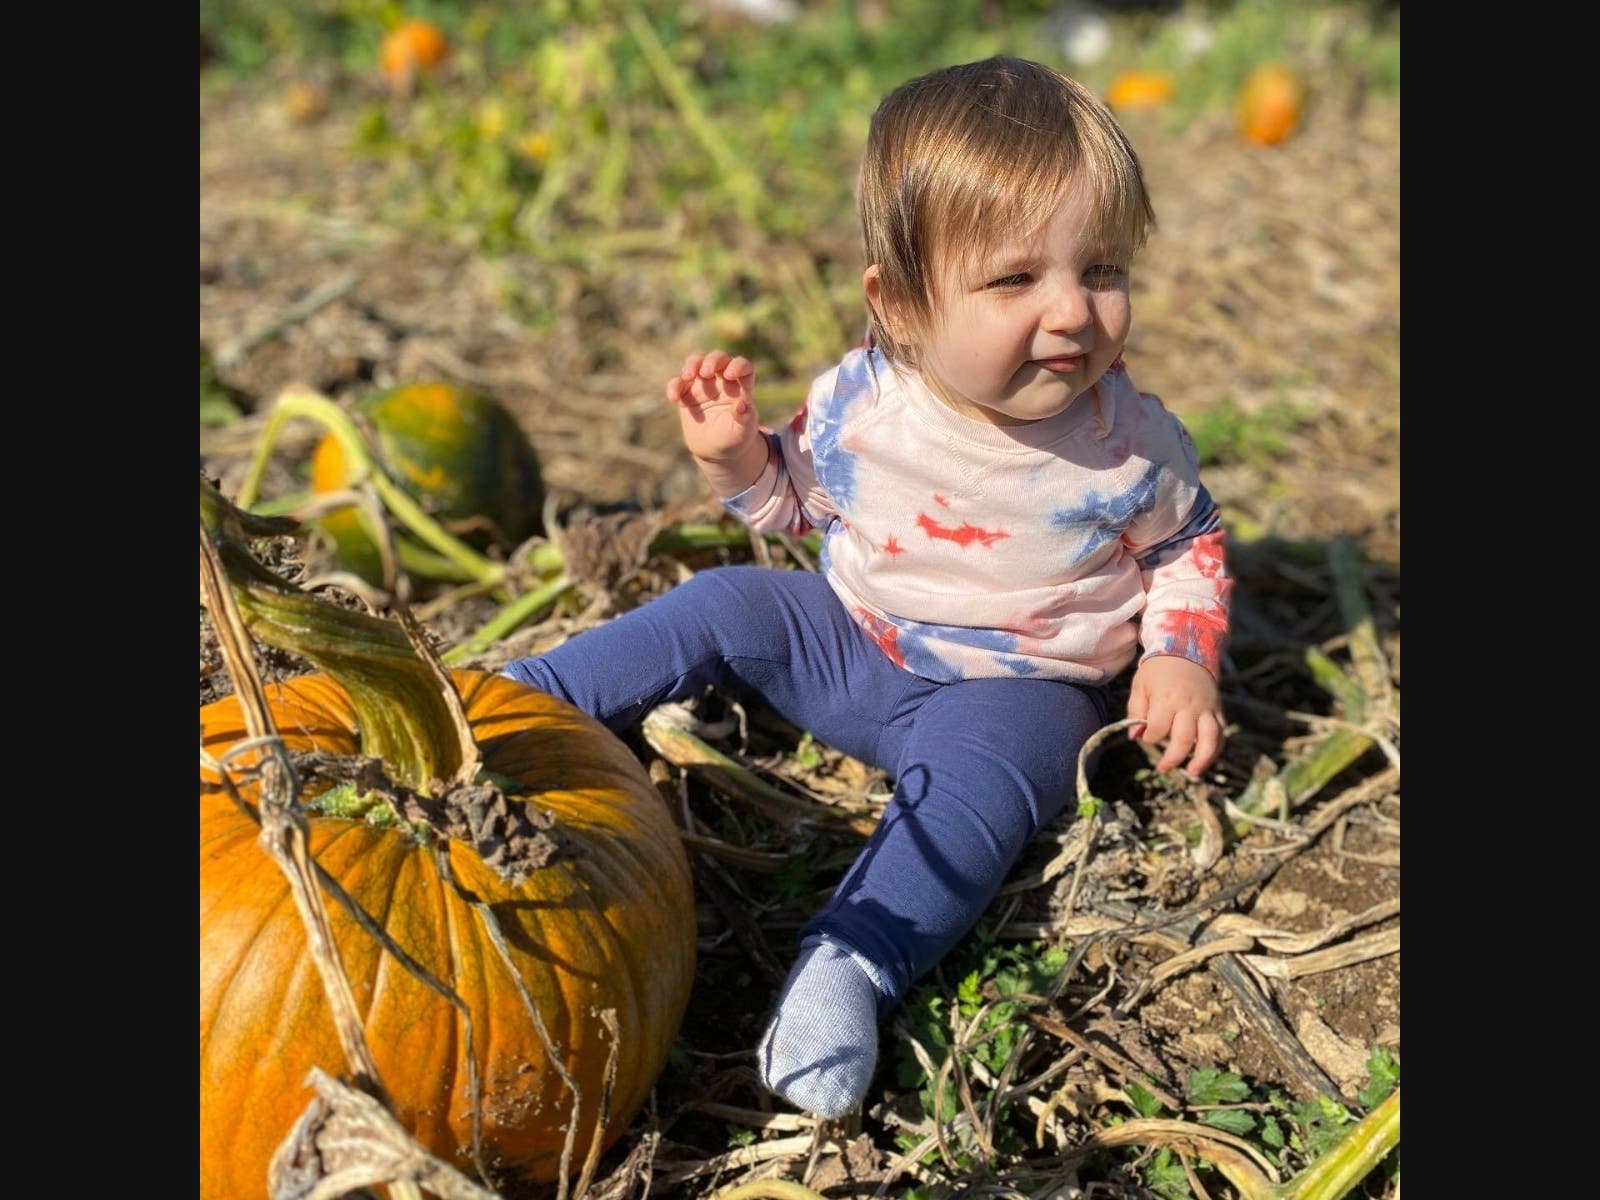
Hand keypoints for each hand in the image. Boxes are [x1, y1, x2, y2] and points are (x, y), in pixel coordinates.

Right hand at [666, 350, 759, 464]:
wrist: (715, 451)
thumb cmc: (734, 438)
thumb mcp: (742, 432)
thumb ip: (745, 418)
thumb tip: (742, 404)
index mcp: (741, 387)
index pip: (743, 367)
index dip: (738, 365)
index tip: (731, 374)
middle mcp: (722, 381)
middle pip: (718, 359)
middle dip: (712, 360)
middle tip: (706, 372)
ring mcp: (703, 385)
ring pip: (697, 362)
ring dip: (692, 364)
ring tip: (687, 376)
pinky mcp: (686, 394)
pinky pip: (678, 383)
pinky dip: (674, 386)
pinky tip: (674, 398)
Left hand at [1126, 655, 1224, 776]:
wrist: (1186, 648)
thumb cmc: (1158, 670)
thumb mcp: (1140, 685)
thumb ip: (1135, 711)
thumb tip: (1135, 737)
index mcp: (1166, 699)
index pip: (1158, 729)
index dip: (1150, 737)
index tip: (1147, 735)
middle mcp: (1189, 705)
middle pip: (1184, 739)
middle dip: (1172, 758)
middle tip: (1162, 767)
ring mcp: (1206, 708)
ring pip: (1210, 739)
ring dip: (1202, 760)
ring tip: (1192, 773)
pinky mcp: (1218, 709)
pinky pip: (1222, 733)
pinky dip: (1216, 749)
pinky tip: (1205, 760)